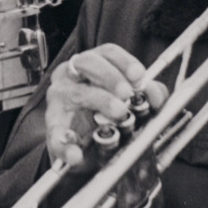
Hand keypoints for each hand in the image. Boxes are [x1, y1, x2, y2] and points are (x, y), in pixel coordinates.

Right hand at [45, 44, 167, 171]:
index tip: (139, 75)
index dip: (124, 61)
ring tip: (118, 114)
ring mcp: (59, 101)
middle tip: (127, 93)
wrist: (87, 152)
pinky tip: (77, 154)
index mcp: (91, 67)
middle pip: (87, 62)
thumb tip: (155, 92)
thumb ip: (146, 96)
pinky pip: (56, 136)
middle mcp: (71, 77)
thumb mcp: (130, 104)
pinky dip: (66, 145)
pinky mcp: (53, 129)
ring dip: (100, 101)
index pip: (106, 53)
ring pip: (75, 93)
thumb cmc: (106, 118)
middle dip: (110, 76)